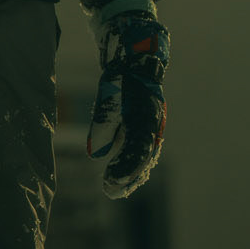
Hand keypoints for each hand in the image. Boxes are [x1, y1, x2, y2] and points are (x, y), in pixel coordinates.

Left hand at [87, 10, 169, 199]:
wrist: (138, 56)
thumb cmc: (122, 75)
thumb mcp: (110, 94)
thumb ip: (105, 122)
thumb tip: (96, 154)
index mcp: (147, 118)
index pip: (137, 152)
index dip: (125, 170)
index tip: (109, 184)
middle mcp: (153, 125)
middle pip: (143, 158)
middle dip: (128, 177)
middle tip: (111, 192)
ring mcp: (151, 125)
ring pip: (143, 155)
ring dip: (130, 173)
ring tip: (115, 189)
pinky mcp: (144, 124)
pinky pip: (140, 148)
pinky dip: (131, 162)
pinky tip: (121, 174)